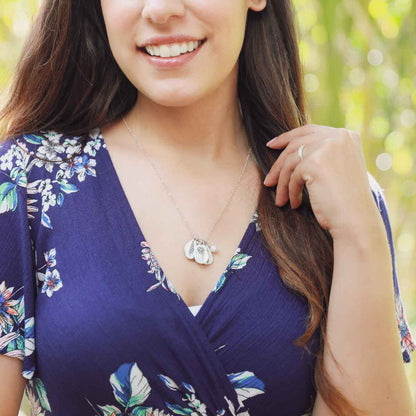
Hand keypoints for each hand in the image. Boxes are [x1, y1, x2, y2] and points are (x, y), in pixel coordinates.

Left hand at [263, 124, 378, 238]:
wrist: (356, 221)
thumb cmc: (347, 201)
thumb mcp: (339, 169)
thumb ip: (323, 154)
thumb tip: (294, 151)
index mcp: (346, 136)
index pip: (309, 131)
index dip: (287, 137)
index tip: (271, 146)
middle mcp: (338, 137)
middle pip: (296, 144)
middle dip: (278, 163)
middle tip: (268, 180)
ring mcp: (326, 147)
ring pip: (290, 161)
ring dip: (282, 182)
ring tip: (280, 199)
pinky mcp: (315, 162)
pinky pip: (292, 176)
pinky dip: (290, 191)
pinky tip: (294, 203)